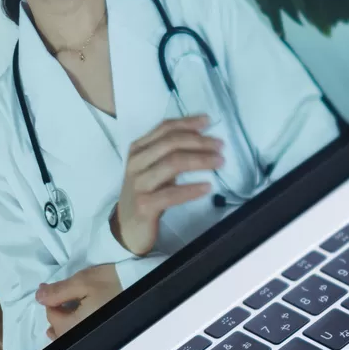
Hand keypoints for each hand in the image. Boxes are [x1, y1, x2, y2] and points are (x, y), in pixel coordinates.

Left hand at [38, 261, 120, 340]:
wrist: (143, 285)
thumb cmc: (112, 282)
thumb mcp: (82, 282)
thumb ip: (57, 292)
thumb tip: (38, 297)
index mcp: (74, 325)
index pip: (52, 316)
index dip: (49, 300)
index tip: (48, 288)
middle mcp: (82, 336)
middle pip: (60, 331)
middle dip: (56, 317)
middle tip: (57, 302)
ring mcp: (94, 338)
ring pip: (71, 337)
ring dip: (65, 326)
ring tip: (65, 316)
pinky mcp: (105, 336)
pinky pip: (83, 336)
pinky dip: (77, 329)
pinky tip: (81, 323)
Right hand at [112, 115, 222, 255]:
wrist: (127, 227)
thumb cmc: (146, 194)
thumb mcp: (154, 169)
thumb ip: (169, 152)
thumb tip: (201, 136)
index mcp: (138, 149)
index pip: (164, 129)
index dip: (187, 123)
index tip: (208, 121)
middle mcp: (136, 162)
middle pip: (171, 143)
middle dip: (199, 141)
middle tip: (220, 145)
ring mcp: (139, 184)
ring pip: (172, 164)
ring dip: (200, 160)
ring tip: (219, 162)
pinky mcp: (144, 205)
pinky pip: (171, 194)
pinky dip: (192, 189)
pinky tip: (207, 187)